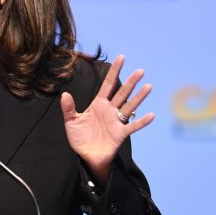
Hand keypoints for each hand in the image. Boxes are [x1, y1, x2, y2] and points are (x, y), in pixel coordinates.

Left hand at [60, 56, 153, 184]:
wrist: (86, 156)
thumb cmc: (80, 138)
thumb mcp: (71, 121)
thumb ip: (68, 108)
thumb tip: (64, 94)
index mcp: (98, 104)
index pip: (108, 85)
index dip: (114, 72)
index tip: (121, 58)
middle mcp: (110, 110)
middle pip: (122, 93)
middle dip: (131, 82)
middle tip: (140, 70)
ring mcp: (116, 121)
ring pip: (130, 106)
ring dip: (139, 97)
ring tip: (148, 86)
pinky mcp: (120, 133)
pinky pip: (133, 126)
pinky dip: (142, 121)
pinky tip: (151, 115)